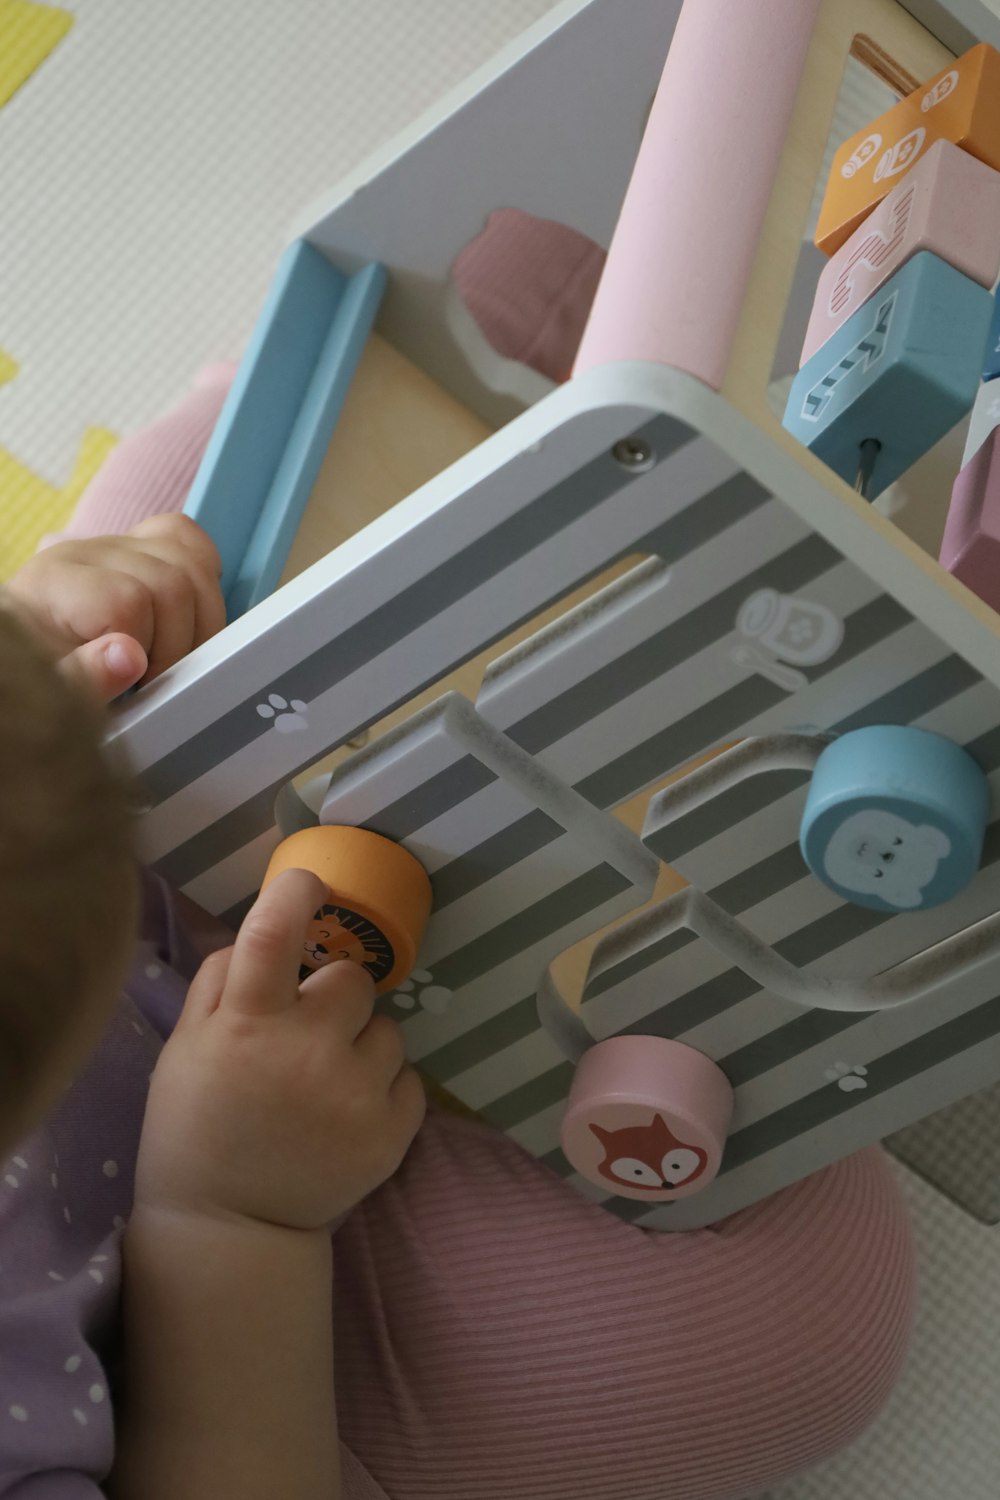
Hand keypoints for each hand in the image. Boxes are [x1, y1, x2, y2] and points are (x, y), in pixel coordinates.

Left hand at [5, 513, 224, 698]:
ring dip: (201, 623)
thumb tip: (129, 657)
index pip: (129, 602)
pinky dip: (204, 580)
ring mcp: (119, 544)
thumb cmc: (43, 674)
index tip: (138, 687)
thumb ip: (84, 678)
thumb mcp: (52, 690)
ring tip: (174, 658)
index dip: (146, 651)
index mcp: (55, 585)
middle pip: (171, 582)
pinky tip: (188, 618)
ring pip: (193, 564)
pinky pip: (190, 540)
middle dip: (178, 644)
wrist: (31, 654)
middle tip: (158, 680)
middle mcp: (87, 553)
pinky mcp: (142, 544)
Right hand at [134, 869, 425, 1230]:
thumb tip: (266, 928)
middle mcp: (306, 1052)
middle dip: (333, 997)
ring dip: (362, 1046)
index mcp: (245, 1026)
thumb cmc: (197, 1126)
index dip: (294, 895)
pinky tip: (348, 1116)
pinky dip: (385, 1090)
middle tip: (306, 1035)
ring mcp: (355, 1095)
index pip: (272, 936)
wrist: (230, 1229)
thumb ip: (222, 982)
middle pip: (353, 978)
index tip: (309, 883)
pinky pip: (410, 1078)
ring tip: (325, 1085)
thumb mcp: (185, 1048)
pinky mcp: (392, 1134)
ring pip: (387, 1029)